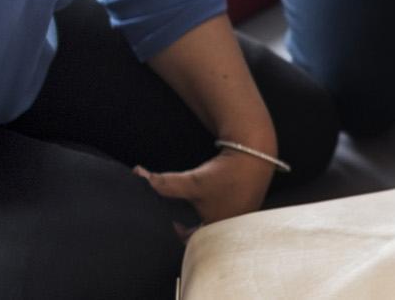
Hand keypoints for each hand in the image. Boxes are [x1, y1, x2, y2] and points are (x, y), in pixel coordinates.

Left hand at [135, 146, 275, 236]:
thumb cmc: (226, 173)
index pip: (194, 242)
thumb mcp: (192, 181)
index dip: (179, 233)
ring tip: (197, 200)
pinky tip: (213, 192)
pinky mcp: (246, 202)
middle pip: (204, 231)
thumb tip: (139, 176)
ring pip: (215, 219)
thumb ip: (165, 184)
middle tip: (180, 212)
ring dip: (204, 212)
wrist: (255, 153)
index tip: (172, 220)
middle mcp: (232, 226)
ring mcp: (241, 215)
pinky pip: (226, 210)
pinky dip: (216, 204)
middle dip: (191, 224)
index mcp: (219, 228)